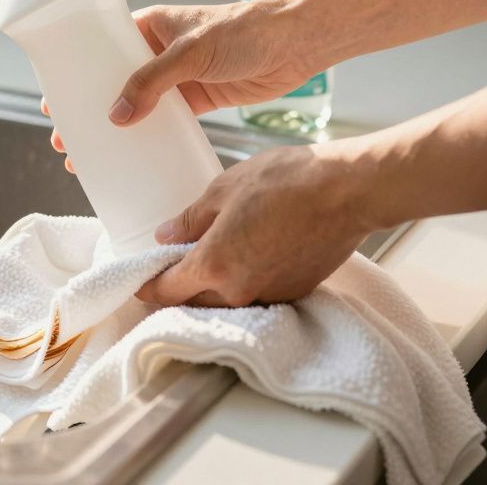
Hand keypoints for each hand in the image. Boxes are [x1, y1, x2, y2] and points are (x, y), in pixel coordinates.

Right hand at [46, 0, 322, 170]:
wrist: (296, 43)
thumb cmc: (246, 31)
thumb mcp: (191, 52)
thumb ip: (152, 82)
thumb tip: (117, 115)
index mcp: (150, 25)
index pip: (102, 49)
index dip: (77, 74)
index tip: (55, 101)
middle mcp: (159, 51)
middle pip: (114, 82)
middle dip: (90, 110)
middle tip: (66, 140)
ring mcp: (178, 77)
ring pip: (137, 105)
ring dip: (117, 129)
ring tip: (92, 156)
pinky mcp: (199, 100)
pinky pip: (165, 122)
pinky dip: (150, 138)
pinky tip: (135, 158)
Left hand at [135, 142, 377, 306]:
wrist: (347, 191)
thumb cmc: (286, 181)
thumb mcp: (224, 189)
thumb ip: (191, 218)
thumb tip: (166, 236)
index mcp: (213, 265)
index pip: (167, 290)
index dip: (148, 287)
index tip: (139, 282)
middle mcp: (238, 291)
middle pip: (194, 303)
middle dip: (178, 291)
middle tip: (170, 270)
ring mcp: (269, 296)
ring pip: (227, 304)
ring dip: (212, 291)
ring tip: (209, 263)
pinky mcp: (294, 293)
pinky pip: (256, 297)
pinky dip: (244, 285)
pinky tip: (246, 261)